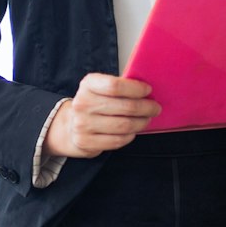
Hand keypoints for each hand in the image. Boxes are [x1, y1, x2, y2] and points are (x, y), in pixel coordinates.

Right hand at [44, 74, 160, 158]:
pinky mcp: (86, 141)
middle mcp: (82, 103)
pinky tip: (133, 131)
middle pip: (125, 107)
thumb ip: (119, 87)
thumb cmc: (93, 104)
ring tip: (146, 119)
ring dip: (141, 123)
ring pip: (124, 125)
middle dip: (146, 108)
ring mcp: (82, 124)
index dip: (135, 89)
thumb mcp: (100, 89)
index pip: (115, 86)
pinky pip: (117, 140)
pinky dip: (130, 136)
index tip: (148, 90)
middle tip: (155, 108)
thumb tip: (147, 91)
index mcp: (88, 85)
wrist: (70, 126)